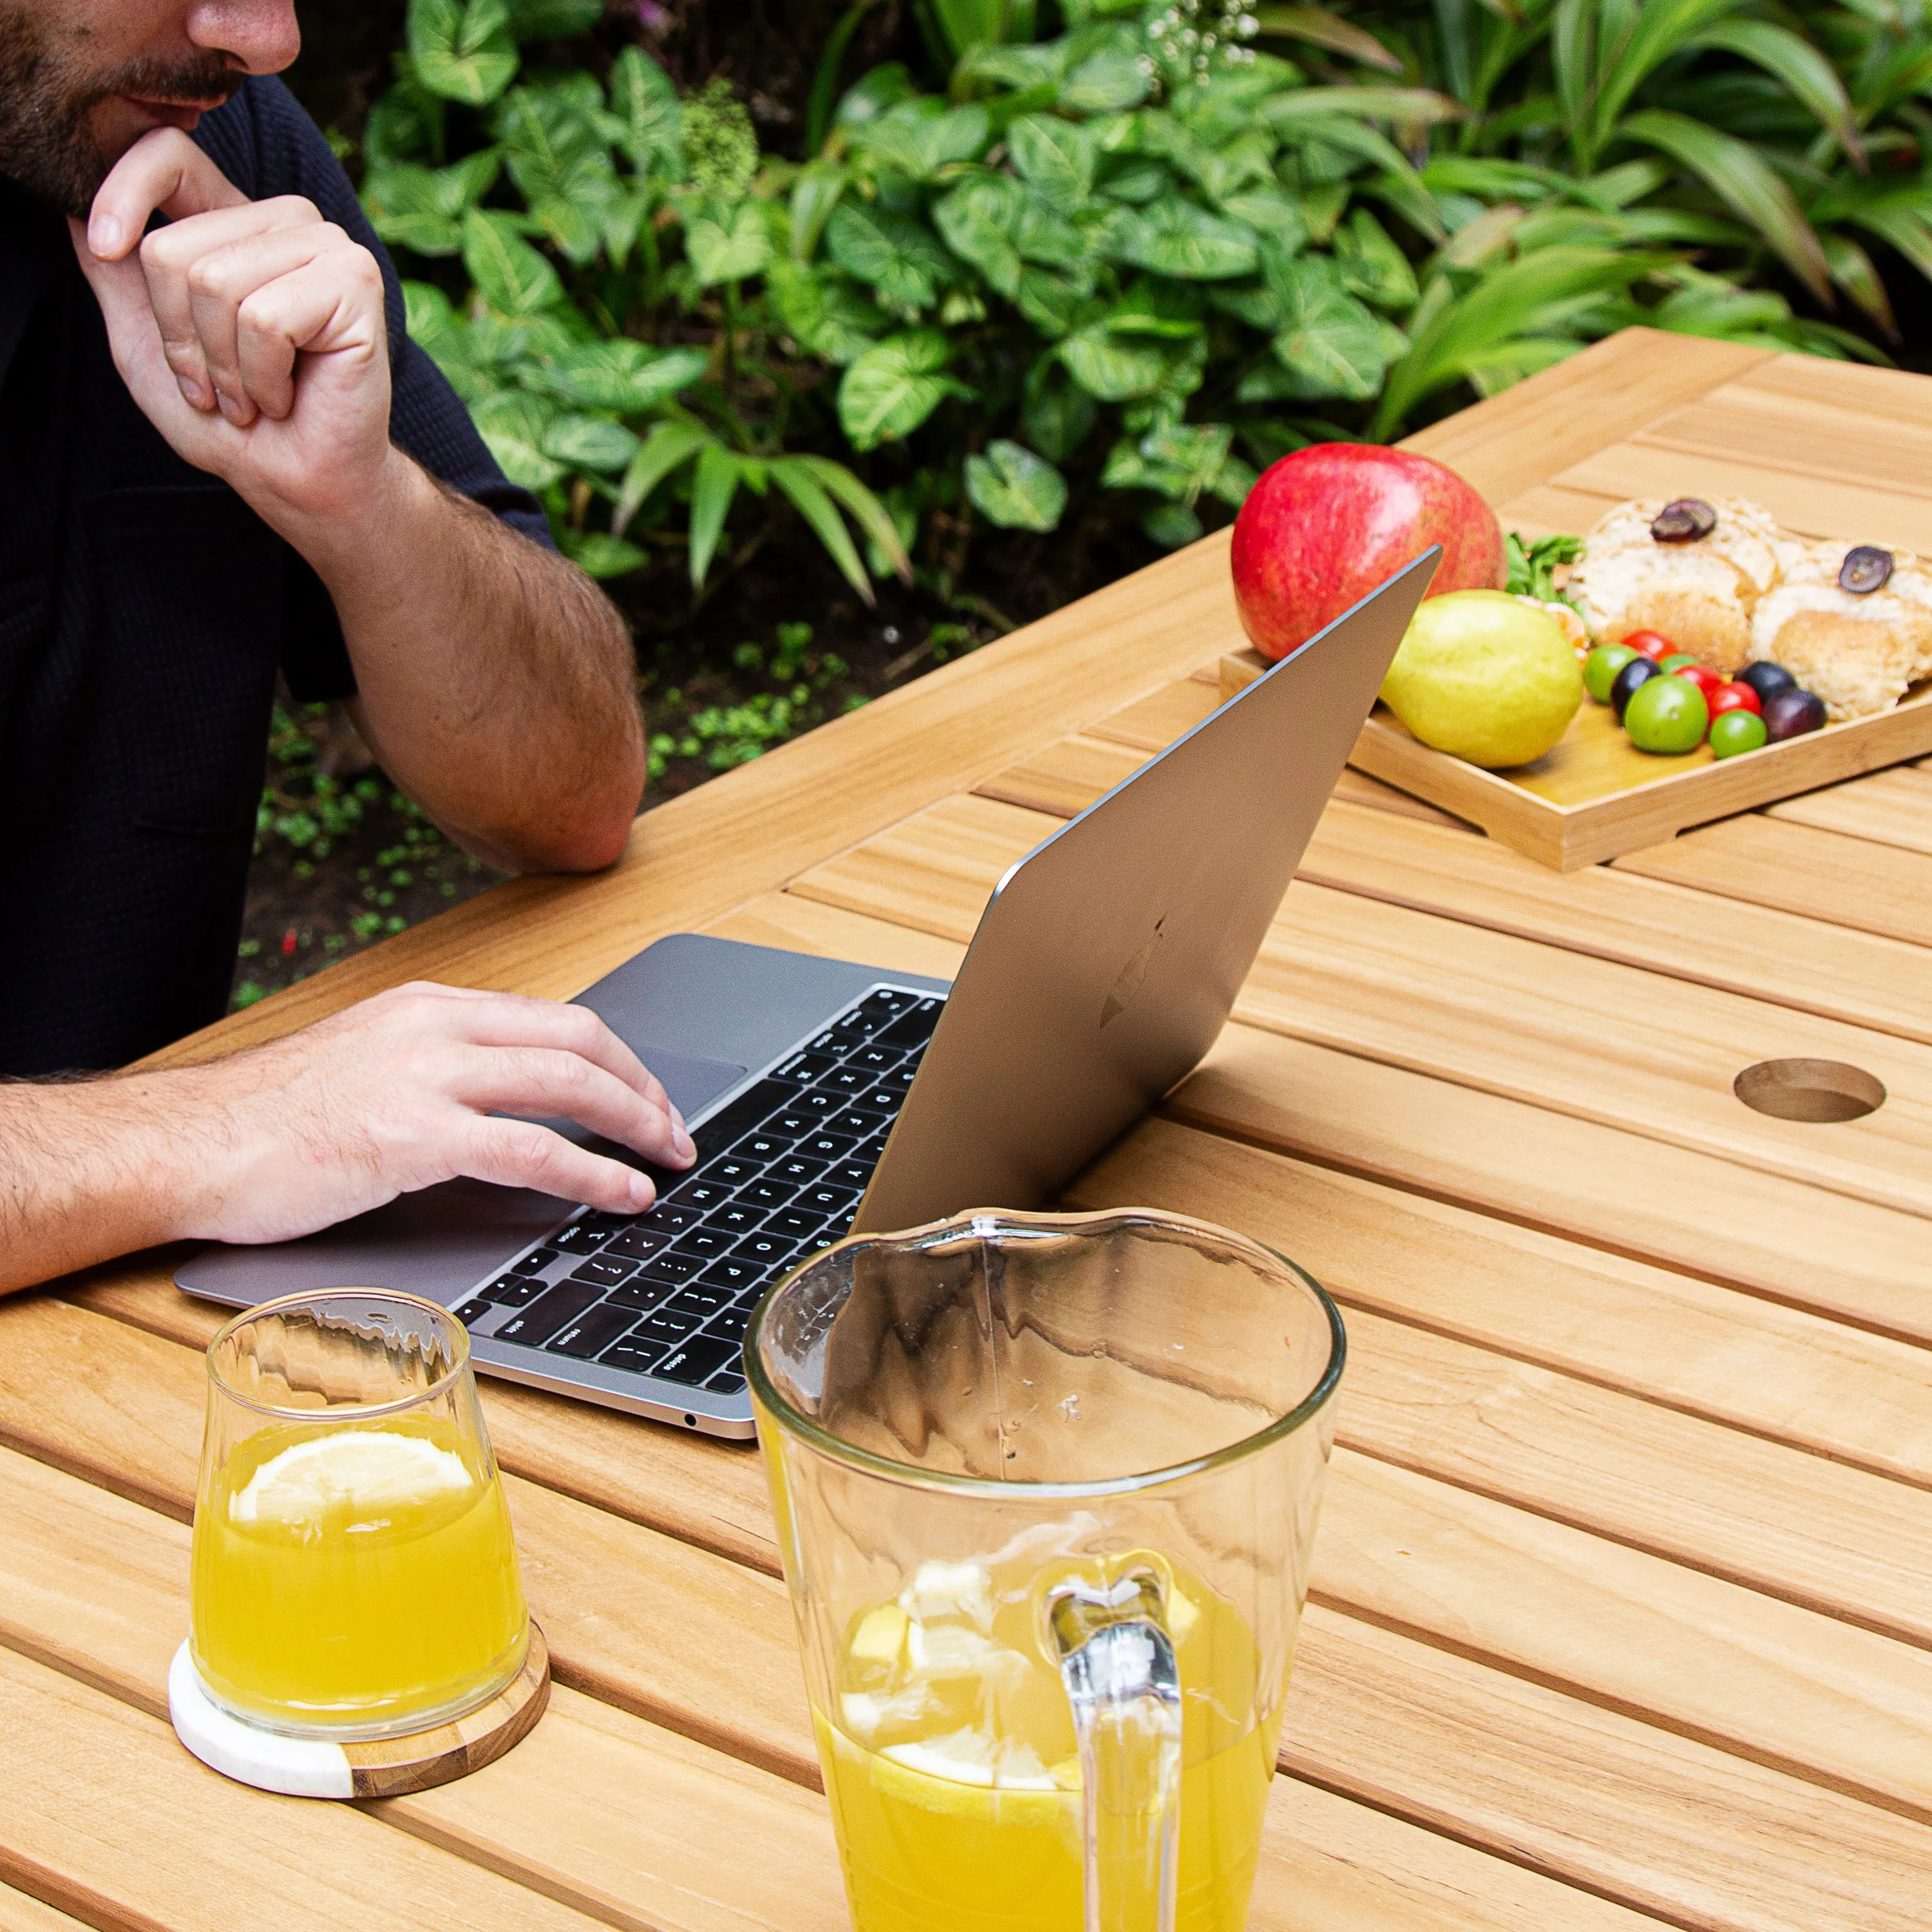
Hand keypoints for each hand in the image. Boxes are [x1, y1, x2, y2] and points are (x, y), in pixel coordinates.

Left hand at [68, 127, 394, 538]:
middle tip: (221, 385)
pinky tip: (286, 396)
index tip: (105, 248)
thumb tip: (69, 207)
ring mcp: (328, 246)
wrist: (302, 482)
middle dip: (183, 337)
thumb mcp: (148, 346)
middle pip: (177, 248)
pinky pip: (264, 318)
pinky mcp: (356, 281)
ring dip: (224, 364)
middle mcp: (286, 224)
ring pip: (216, 282)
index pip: (170, 155)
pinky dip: (262, 376)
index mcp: (239, 224)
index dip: (122, 191)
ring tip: (254, 397)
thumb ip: (117, 279)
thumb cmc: (234, 426)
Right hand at [164, 983, 695, 1245]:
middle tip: (676, 1132)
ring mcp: (425, 1076)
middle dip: (643, 1087)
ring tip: (668, 1161)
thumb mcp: (367, 1070)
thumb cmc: (267, 1123)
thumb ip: (436, 1075)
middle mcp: (434, 1028)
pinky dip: (591, 1172)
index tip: (647, 1095)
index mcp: (427, 1008)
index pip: (554, 1018)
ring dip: (635, 1123)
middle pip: (579, 1039)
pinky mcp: (412, 1135)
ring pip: (569, 1083)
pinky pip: (531, 1149)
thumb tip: (505, 1108)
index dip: (617, 1058)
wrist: (187, 1145)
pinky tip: (620, 1195)